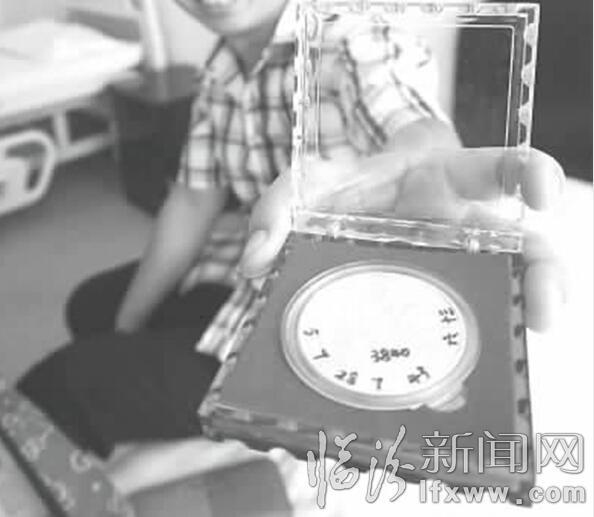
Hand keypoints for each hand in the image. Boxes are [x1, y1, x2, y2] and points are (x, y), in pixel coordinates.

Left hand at [240, 147, 564, 331]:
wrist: (352, 200)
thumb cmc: (343, 187)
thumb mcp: (306, 184)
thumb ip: (277, 209)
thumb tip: (254, 263)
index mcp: (442, 181)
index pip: (497, 168)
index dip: (530, 174)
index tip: (542, 193)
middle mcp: (464, 226)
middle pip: (525, 245)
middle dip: (545, 273)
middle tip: (545, 310)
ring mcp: (459, 266)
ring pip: (508, 292)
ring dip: (517, 323)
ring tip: (512, 354)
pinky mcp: (442, 298)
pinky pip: (464, 325)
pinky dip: (466, 354)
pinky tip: (453, 385)